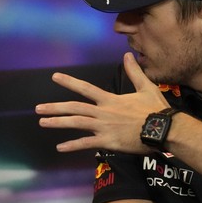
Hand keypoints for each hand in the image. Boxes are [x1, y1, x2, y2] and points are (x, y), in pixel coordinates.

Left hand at [36, 53, 168, 152]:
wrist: (164, 129)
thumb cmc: (156, 109)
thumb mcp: (146, 87)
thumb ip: (134, 72)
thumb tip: (127, 55)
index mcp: (110, 100)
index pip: (85, 88)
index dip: (69, 82)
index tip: (54, 77)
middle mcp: (103, 112)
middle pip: (74, 108)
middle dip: (55, 107)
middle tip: (38, 108)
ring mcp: (103, 127)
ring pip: (76, 123)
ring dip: (57, 123)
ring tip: (42, 122)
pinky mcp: (107, 141)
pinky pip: (86, 143)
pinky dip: (72, 145)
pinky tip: (59, 147)